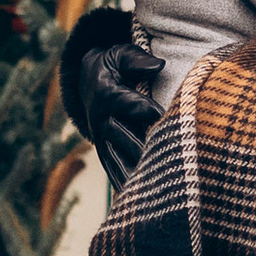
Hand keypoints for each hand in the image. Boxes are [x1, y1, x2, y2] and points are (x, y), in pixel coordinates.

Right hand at [60, 5, 161, 189]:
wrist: (87, 78)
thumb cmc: (112, 63)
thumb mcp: (120, 53)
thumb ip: (137, 59)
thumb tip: (158, 65)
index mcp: (107, 93)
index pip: (127, 103)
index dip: (144, 109)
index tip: (161, 116)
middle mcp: (101, 119)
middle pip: (125, 136)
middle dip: (145, 148)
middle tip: (168, 162)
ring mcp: (100, 138)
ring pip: (118, 158)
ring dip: (136, 172)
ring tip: (156, 188)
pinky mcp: (102, 150)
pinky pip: (112, 169)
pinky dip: (124, 184)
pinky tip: (140, 202)